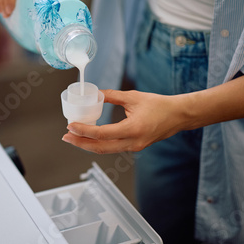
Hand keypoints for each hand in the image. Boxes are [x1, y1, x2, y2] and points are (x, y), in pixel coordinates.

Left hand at [61, 76, 243, 153]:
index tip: (71, 125)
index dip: (84, 131)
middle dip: (80, 143)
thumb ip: (112, 96)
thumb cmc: (159, 105)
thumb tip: (94, 93)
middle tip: (66, 136)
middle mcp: (132, 142)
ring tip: (73, 137)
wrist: (178, 116)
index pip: (102, 133)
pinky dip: (98, 144)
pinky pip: (112, 148)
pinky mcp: (135, 146)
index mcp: (133, 129)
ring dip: (87, 145)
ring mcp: (134, 147)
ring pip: (105, 150)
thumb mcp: (133, 97)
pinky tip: (89, 138)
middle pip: (100, 147)